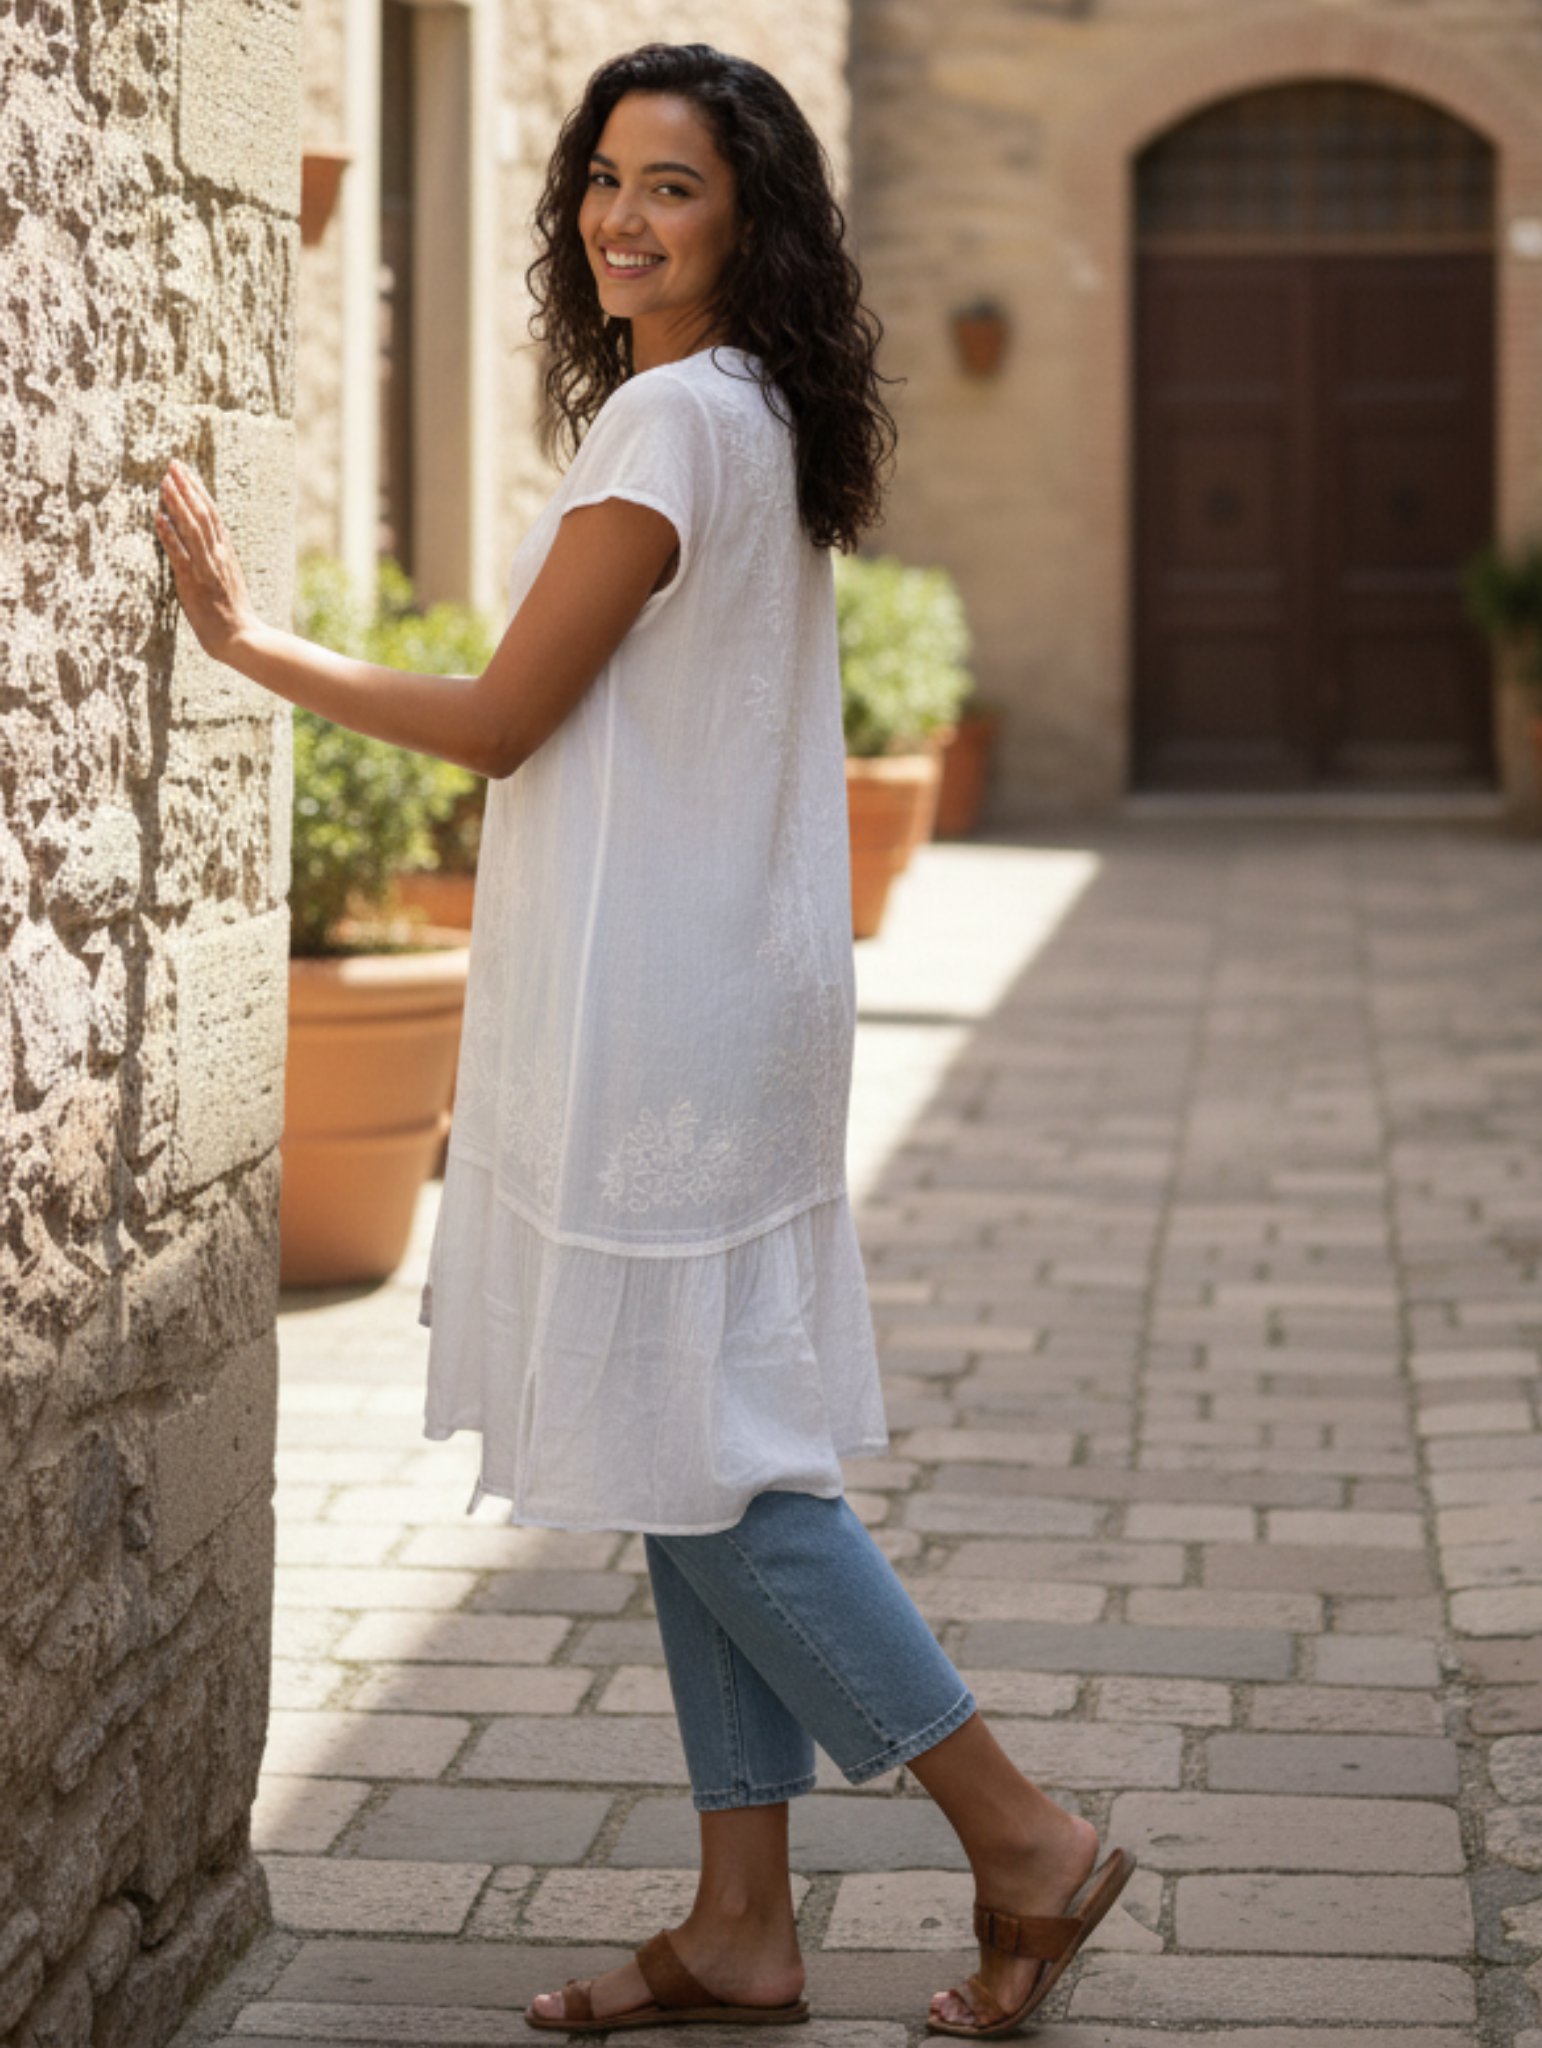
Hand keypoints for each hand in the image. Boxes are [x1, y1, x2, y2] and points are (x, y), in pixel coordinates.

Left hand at [155, 459, 260, 661]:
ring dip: (176, 503)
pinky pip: (179, 553)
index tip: (187, 474)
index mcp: (226, 554)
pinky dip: (168, 534)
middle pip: (202, 514)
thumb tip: (210, 548)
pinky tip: (158, 517)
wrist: (241, 637)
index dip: (199, 492)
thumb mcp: (229, 581)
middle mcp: (217, 555)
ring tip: (164, 482)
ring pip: (191, 527)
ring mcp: (205, 567)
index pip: (213, 515)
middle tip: (173, 465)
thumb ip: (219, 563)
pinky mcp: (193, 581)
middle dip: (187, 488)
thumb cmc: (234, 616)